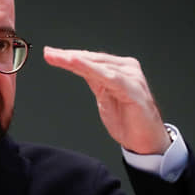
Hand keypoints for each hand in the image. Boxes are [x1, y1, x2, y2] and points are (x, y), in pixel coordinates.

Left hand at [43, 46, 170, 154]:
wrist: (146, 140)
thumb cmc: (128, 120)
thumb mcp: (104, 97)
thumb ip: (95, 82)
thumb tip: (79, 68)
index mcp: (119, 69)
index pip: (90, 60)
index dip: (69, 56)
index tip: (50, 54)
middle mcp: (127, 69)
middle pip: (92, 59)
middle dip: (69, 56)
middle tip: (49, 53)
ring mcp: (131, 77)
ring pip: (98, 66)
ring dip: (77, 60)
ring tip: (60, 57)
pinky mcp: (132, 89)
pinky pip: (109, 77)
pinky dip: (93, 69)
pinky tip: (78, 63)